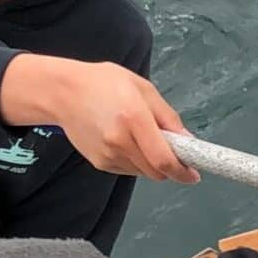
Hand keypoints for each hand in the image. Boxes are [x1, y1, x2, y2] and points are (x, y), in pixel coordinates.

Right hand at [0, 55, 198, 183]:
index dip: (182, 171)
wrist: (63, 93)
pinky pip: (129, 169)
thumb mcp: (143, 89)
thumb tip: (189, 141)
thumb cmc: (104, 84)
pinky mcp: (100, 163)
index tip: (194, 174)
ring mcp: (108, 155)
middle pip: (156, 171)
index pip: (164, 159)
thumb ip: (168, 117)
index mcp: (134, 119)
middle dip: (170, 166)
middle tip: (172, 149)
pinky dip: (136, 161)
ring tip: (140, 135)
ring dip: (152, 162)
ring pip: (144, 172)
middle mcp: (119, 141)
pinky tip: (125, 139)